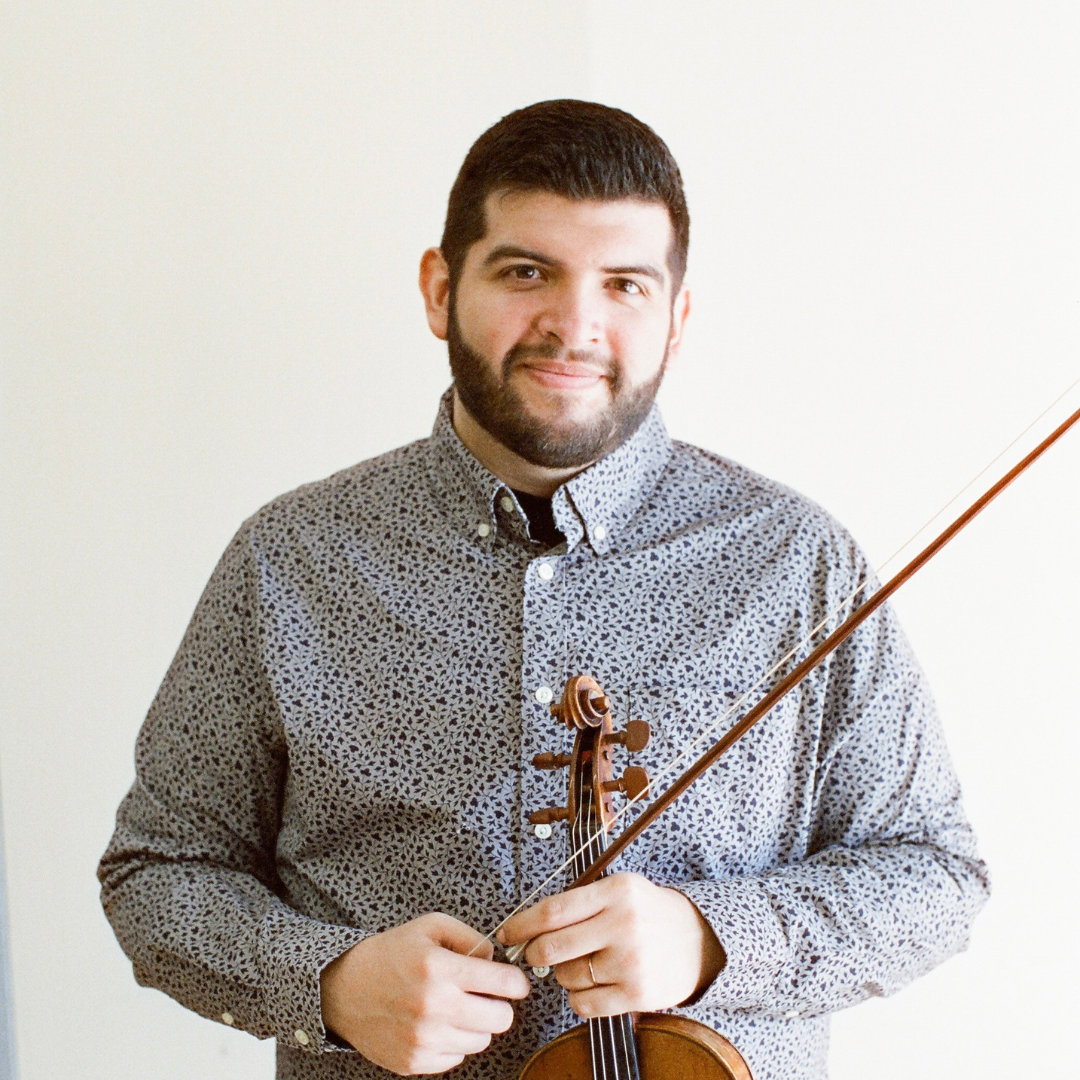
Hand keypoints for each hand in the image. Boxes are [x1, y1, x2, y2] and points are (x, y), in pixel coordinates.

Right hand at [320, 912, 530, 1075]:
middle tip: (485, 995)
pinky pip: (457, 1057)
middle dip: (499, 1005)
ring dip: (476, 1024)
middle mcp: (434, 1006)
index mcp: (440, 968)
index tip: (515, 982)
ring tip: (456, 1007)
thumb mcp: (430, 927)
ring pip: (482, 1040)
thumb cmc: (391, 953)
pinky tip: (437, 1023)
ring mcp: (424, 1039)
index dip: (516, 982)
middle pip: (501, 1019)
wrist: (344, 989)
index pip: (504, 983)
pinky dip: (453, 1042)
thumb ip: (470, 937)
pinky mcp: (414, 1062)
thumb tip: (496, 960)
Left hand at [497, 873, 723, 1017]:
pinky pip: (583, 1004)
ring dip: (563, 974)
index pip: (553, 911)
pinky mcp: (637, 994)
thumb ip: (578, 902)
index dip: (522, 924)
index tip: (508, 933)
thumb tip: (527, 928)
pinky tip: (593, 983)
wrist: (696, 940)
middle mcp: (623, 924)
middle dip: (534, 953)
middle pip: (553, 947)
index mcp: (615, 891)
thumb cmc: (645, 912)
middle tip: (534, 953)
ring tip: (584, 962)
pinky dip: (578, 997)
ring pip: (567, 977)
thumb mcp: (618, 889)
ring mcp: (631, 961)